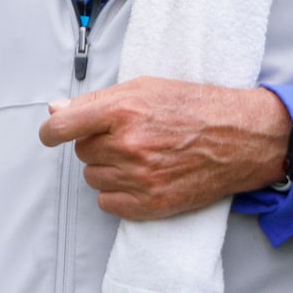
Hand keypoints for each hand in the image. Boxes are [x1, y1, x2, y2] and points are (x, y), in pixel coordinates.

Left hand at [38, 78, 290, 220]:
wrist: (240, 138)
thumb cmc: (195, 107)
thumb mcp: (146, 88)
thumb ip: (97, 101)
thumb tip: (56, 110)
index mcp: (124, 110)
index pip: (64, 126)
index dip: (52, 131)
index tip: (52, 134)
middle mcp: (129, 145)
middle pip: (82, 152)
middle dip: (97, 144)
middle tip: (127, 136)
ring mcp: (140, 177)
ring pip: (93, 178)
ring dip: (107, 168)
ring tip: (138, 156)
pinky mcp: (151, 204)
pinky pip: (107, 203)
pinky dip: (117, 193)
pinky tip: (139, 178)